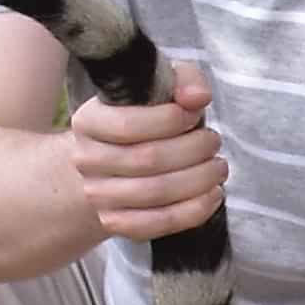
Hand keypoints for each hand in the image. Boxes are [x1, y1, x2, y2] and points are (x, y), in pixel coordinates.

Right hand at [72, 63, 223, 240]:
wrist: (119, 159)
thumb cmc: (148, 118)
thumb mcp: (161, 86)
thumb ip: (183, 80)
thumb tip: (198, 97)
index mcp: (88, 121)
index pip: (128, 124)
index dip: (171, 120)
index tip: (194, 114)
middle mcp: (86, 160)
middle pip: (148, 159)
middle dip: (194, 149)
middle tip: (214, 141)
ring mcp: (98, 195)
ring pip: (156, 193)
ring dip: (199, 179)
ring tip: (218, 166)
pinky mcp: (116, 222)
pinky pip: (158, 224)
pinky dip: (194, 211)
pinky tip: (213, 194)